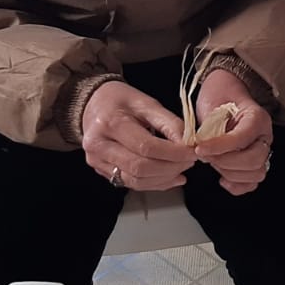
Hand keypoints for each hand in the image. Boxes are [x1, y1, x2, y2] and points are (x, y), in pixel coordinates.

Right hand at [81, 80, 195, 190]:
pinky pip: (131, 184)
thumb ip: (168, 123)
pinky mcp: (101, 171)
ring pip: (135, 181)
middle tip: (190, 161)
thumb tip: (188, 143)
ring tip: (182, 169)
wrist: (92, 104)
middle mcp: (99, 145)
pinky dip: (154, 183)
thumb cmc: (120, 100)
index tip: (192, 152)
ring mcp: (97, 161)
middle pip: (140, 167)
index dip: (173, 153)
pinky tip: (170, 178)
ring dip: (164, 179)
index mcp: (110, 123)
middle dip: (171, 168)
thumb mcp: (146, 102)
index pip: (146, 146)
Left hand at [193, 69, 273, 196]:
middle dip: (225, 162)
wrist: (224, 94)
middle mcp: (264, 136)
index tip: (199, 149)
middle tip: (205, 156)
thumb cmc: (218, 96)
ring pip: (256, 174)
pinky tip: (222, 178)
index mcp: (257, 118)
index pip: (243, 138)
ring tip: (213, 162)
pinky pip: (252, 183)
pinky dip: (237, 185)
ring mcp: (262, 151)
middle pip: (255, 160)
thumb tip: (201, 146)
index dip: (220, 147)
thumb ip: (210, 127)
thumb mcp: (212, 104)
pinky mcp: (254, 163)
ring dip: (230, 173)